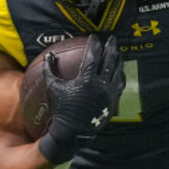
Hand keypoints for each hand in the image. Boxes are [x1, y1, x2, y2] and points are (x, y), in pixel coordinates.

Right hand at [37, 35, 124, 163]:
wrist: (73, 132)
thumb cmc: (61, 109)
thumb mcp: (53, 88)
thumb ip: (50, 69)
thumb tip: (49, 54)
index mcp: (87, 80)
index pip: (94, 56)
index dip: (95, 44)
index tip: (94, 36)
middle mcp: (101, 85)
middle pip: (110, 60)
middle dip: (111, 47)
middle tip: (112, 38)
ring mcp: (109, 94)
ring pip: (118, 71)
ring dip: (118, 59)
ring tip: (118, 52)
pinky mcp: (113, 102)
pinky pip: (120, 84)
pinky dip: (120, 75)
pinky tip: (119, 71)